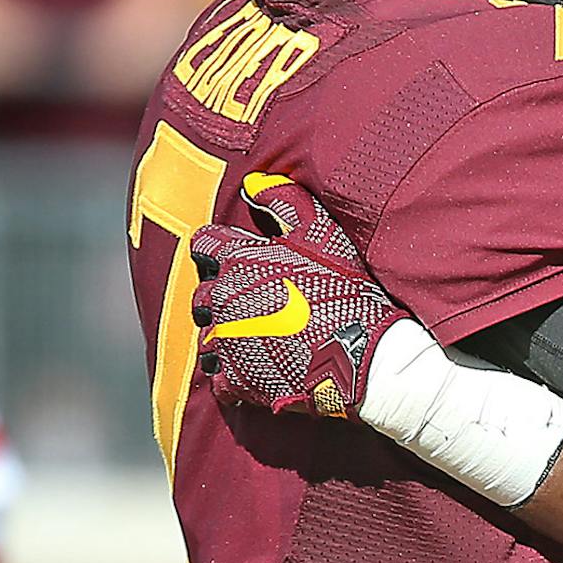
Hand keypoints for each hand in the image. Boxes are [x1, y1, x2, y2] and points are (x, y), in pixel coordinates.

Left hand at [188, 176, 405, 417]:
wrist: (362, 354)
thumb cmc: (343, 290)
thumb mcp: (321, 232)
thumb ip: (283, 200)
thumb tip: (252, 183)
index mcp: (237, 260)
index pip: (202, 245)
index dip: (217, 251)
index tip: (236, 262)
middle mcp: (222, 298)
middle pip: (201, 294)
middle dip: (220, 297)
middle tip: (254, 305)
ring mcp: (226, 341)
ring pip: (206, 338)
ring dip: (225, 337)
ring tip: (257, 340)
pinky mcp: (235, 380)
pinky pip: (217, 378)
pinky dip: (232, 376)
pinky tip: (257, 371)